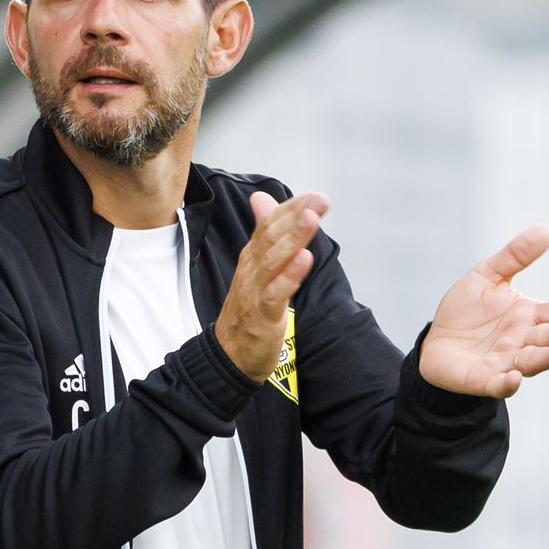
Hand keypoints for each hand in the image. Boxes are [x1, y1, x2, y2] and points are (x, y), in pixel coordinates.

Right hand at [216, 191, 329, 381]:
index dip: (291, 208)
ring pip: (273, 260)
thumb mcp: (256, 266)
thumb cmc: (247, 309)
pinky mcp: (261, 315)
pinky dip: (289, 275)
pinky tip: (304, 260)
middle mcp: (252, 269)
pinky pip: (275, 292)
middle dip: (295, 216)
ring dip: (293, 238)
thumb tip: (262, 198)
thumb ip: (263, 232)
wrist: (229, 353)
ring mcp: (255, 291)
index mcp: (252, 257)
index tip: (315, 195)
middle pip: (271, 236)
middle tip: (318, 201)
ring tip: (311, 220)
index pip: (269, 224)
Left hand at [420, 224, 548, 398]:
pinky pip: (502, 385)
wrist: (435, 340)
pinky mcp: (486, 380)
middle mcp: (524, 341)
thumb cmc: (466, 309)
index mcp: (529, 315)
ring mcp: (508, 362)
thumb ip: (515, 256)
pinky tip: (514, 377)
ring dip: (546, 359)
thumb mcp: (487, 276)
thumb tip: (546, 229)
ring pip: (534, 363)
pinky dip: (510, 383)